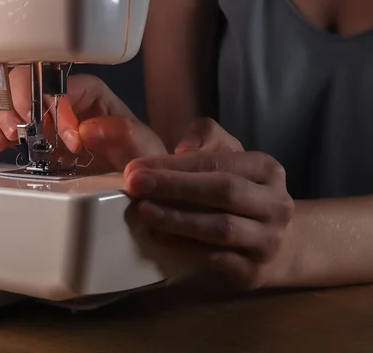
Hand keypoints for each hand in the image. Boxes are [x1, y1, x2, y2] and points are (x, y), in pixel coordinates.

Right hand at [0, 67, 165, 170]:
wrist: (132, 179)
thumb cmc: (137, 154)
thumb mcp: (139, 142)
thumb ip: (119, 132)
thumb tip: (85, 129)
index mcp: (88, 91)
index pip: (62, 85)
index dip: (60, 109)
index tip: (72, 139)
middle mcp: (63, 101)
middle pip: (28, 84)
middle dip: (22, 103)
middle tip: (27, 128)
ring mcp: (46, 120)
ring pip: (13, 104)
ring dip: (7, 118)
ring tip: (13, 135)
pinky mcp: (36, 141)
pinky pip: (9, 130)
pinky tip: (1, 143)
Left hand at [124, 118, 294, 289]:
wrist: (269, 241)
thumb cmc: (237, 190)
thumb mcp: (226, 155)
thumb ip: (205, 138)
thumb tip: (183, 149)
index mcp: (266, 170)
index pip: (217, 162)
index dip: (175, 165)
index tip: (137, 167)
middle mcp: (274, 204)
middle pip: (223, 191)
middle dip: (175, 187)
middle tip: (135, 186)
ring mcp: (267, 241)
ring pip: (221, 228)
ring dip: (177, 220)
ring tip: (144, 212)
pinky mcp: (254, 272)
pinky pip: (218, 261)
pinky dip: (187, 249)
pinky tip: (160, 239)